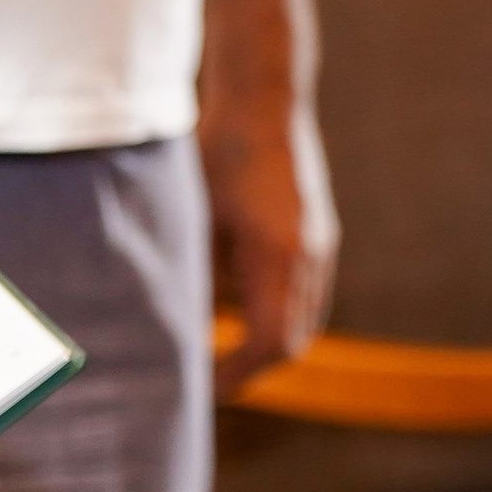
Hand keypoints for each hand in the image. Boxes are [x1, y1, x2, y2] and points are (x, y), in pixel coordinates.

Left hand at [204, 98, 339, 394]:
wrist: (263, 101)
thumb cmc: (215, 153)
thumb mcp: (193, 218)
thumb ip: (191, 273)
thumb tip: (171, 330)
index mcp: (279, 256)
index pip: (266, 342)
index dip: (233, 374)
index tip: (198, 390)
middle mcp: (310, 256)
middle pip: (291, 340)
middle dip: (249, 370)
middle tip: (203, 384)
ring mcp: (320, 246)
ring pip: (302, 320)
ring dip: (263, 344)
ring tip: (214, 356)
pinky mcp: (316, 235)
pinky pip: (302, 294)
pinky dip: (271, 314)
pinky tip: (231, 311)